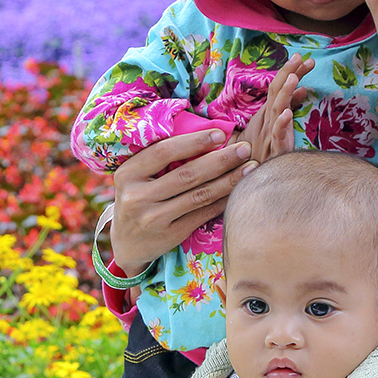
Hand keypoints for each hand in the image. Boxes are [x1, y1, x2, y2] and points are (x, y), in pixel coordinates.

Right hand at [108, 132, 255, 276]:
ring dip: (228, 180)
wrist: (127, 244)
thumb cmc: (138, 198)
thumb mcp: (137, 177)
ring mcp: (153, 219)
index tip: (220, 134)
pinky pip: (202, 214)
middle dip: (220, 160)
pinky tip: (238, 191)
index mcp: (128, 174)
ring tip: (250, 168)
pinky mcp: (169, 235)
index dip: (194, 142)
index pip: (164, 152)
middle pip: (187, 174)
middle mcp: (137, 197)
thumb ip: (161, 159)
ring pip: (198, 195)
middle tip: (244, 149)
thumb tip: (206, 135)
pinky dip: (222, 201)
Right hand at [235, 54, 313, 162]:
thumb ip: (290, 105)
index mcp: (268, 112)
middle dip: (287, 73)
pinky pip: (276, 136)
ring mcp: (269, 134)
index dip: (290, 71)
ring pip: (275, 110)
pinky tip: (287, 114)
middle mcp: (267, 120)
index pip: (278, 87)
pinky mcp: (274, 150)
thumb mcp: (277, 124)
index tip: (303, 58)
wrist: (248, 175)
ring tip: (294, 77)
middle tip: (300, 58)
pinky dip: (281, 124)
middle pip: (276, 92)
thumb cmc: (263, 150)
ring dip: (284, 93)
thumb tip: (303, 89)